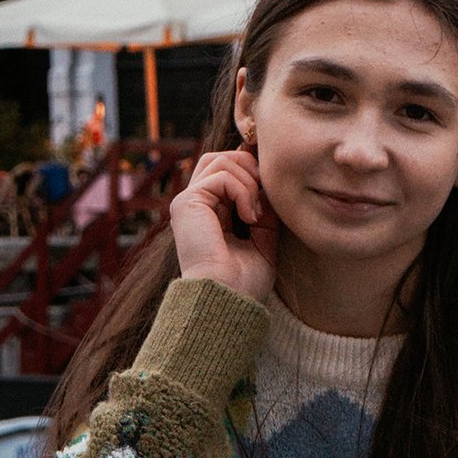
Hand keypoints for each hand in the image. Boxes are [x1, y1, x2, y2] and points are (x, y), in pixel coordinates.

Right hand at [170, 143, 278, 302]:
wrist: (228, 299)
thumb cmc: (244, 281)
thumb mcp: (262, 239)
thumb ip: (264, 211)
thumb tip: (269, 183)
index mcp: (208, 212)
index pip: (225, 171)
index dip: (251, 170)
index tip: (270, 191)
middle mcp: (194, 204)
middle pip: (220, 157)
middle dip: (249, 167)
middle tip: (264, 197)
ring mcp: (187, 202)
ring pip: (221, 160)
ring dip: (249, 182)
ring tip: (256, 214)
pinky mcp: (187, 202)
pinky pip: (221, 175)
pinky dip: (243, 191)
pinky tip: (249, 218)